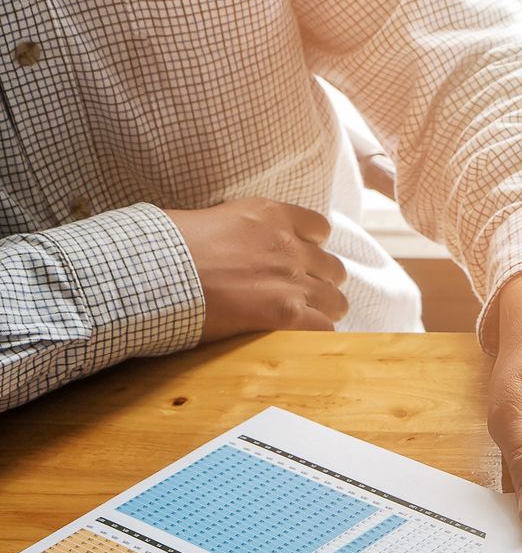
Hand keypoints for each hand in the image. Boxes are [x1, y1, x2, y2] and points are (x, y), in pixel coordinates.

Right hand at [165, 198, 347, 339]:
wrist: (155, 271)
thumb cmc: (166, 247)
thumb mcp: (209, 218)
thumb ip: (240, 229)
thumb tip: (235, 244)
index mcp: (269, 214)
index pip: (319, 229)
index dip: (312, 247)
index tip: (301, 258)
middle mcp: (287, 245)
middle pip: (331, 267)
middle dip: (319, 282)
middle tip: (299, 295)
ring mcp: (291, 279)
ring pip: (336, 300)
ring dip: (322, 310)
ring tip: (302, 320)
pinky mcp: (287, 312)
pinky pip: (324, 328)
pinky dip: (316, 335)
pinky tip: (299, 339)